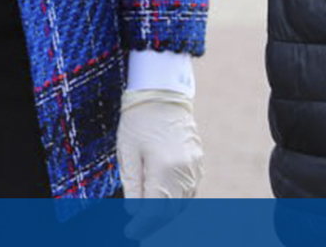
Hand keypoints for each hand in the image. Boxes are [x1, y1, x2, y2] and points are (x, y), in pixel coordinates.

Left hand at [119, 89, 202, 235]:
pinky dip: (178, 201)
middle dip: (155, 225)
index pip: (155, 208)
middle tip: (139, 233)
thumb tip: (134, 211)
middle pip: (172, 210)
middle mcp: (184, 170)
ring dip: (167, 215)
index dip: (143, 224)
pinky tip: (165, 204)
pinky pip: (190, 190)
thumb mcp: (127, 150)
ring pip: (183, 203)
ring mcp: (195, 166)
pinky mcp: (198, 161)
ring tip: (150, 223)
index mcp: (164, 167)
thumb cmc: (139, 119)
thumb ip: (132, 183)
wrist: (163, 92)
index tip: (131, 233)